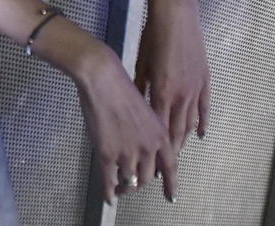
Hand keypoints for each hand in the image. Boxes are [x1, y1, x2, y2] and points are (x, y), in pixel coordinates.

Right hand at [70, 36, 175, 201]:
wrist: (103, 78)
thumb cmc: (122, 87)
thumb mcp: (146, 111)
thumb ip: (149, 133)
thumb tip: (144, 150)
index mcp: (160, 134)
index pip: (170, 167)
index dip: (171, 185)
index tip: (170, 197)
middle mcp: (148, 147)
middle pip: (146, 178)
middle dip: (138, 184)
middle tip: (130, 185)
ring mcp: (128, 152)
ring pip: (128, 181)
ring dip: (123, 187)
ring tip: (117, 186)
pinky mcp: (107, 154)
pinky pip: (109, 181)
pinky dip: (108, 191)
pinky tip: (108, 195)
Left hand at [132, 0, 209, 151]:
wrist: (177, 15)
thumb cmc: (154, 37)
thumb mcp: (141, 63)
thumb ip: (140, 88)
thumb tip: (137, 107)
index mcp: (162, 90)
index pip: (159, 128)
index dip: (155, 147)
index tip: (149, 161)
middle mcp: (181, 94)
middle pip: (177, 130)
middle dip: (170, 152)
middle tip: (164, 168)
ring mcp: (196, 87)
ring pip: (191, 121)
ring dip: (184, 139)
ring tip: (177, 155)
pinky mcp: (205, 79)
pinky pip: (205, 107)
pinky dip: (202, 121)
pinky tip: (200, 134)